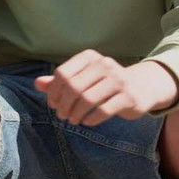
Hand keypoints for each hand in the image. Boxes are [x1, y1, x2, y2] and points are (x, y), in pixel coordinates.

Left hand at [35, 50, 178, 126]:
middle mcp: (104, 65)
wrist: (142, 86)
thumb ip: (60, 81)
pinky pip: (103, 110)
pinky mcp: (129, 97)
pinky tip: (86, 121)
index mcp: (90, 57)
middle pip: (73, 87)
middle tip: (61, 115)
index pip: (63, 73)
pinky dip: (91, 119)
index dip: (53, 91)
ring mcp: (118, 80)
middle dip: (63, 105)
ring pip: (87, 99)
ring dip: (75, 113)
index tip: (53, 104)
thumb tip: (37, 84)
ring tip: (72, 120)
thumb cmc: (105, 83)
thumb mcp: (84, 78)